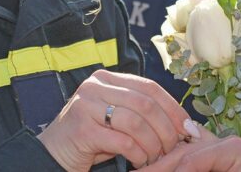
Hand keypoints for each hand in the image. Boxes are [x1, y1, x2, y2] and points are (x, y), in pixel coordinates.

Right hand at [37, 70, 194, 170]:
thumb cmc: (90, 137)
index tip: (188, 127)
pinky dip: (138, 154)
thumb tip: (183, 122)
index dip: (173, 107)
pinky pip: (124, 141)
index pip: (149, 87)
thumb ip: (141, 112)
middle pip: (146, 104)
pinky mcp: (83, 129)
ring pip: (137, 123)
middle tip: (174, 147)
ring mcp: (86, 105)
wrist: (53, 154)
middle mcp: (94, 86)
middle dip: (166, 128)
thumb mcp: (116, 118)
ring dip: (153, 144)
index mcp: (106, 78)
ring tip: (156, 157)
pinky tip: (140, 162)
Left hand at [139, 122, 240, 171]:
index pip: (175, 152)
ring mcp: (227, 145)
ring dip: (162, 168)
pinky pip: (203, 157)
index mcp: (206, 154)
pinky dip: (188, 168)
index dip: (155, 161)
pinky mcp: (238, 150)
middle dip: (153, 165)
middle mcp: (214, 145)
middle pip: (175, 153)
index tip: (135, 170)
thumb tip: (157, 168)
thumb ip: (189, 168)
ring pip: (185, 155)